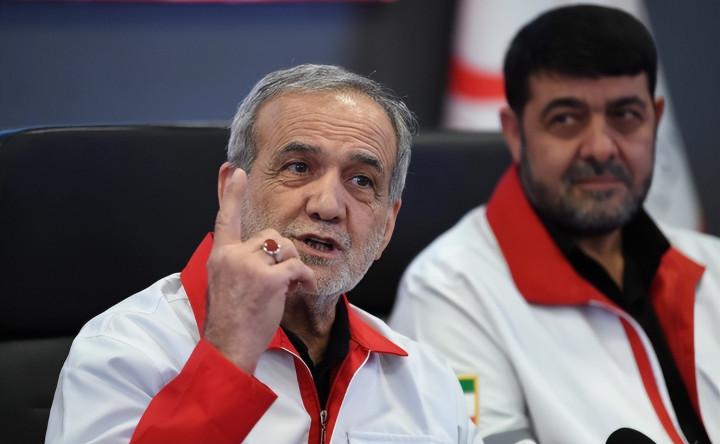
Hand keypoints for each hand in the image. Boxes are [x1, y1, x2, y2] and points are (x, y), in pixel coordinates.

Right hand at [204, 167, 315, 373]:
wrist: (229, 346)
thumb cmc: (230, 320)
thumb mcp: (223, 283)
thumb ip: (236, 262)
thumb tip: (258, 252)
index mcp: (220, 255)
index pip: (225, 217)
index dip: (232, 193)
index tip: (236, 171)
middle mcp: (232, 255)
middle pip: (270, 235)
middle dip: (281, 253)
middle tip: (281, 276)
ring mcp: (250, 266)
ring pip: (285, 247)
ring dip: (292, 264)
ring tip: (289, 284)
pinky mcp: (269, 279)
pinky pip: (297, 267)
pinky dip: (306, 278)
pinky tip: (303, 289)